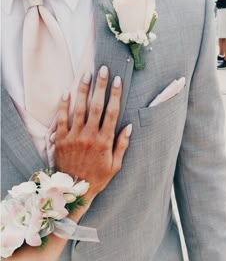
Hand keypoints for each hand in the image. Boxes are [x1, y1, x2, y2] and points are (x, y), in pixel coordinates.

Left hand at [55, 66, 131, 199]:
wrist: (74, 190)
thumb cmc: (97, 178)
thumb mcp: (115, 165)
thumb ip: (122, 145)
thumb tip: (129, 127)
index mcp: (105, 141)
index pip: (112, 112)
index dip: (115, 95)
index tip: (118, 81)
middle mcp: (90, 136)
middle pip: (96, 106)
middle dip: (101, 86)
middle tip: (103, 70)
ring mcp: (74, 137)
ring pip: (79, 108)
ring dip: (83, 90)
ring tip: (86, 75)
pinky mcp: (61, 140)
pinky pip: (62, 119)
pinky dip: (63, 105)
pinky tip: (66, 92)